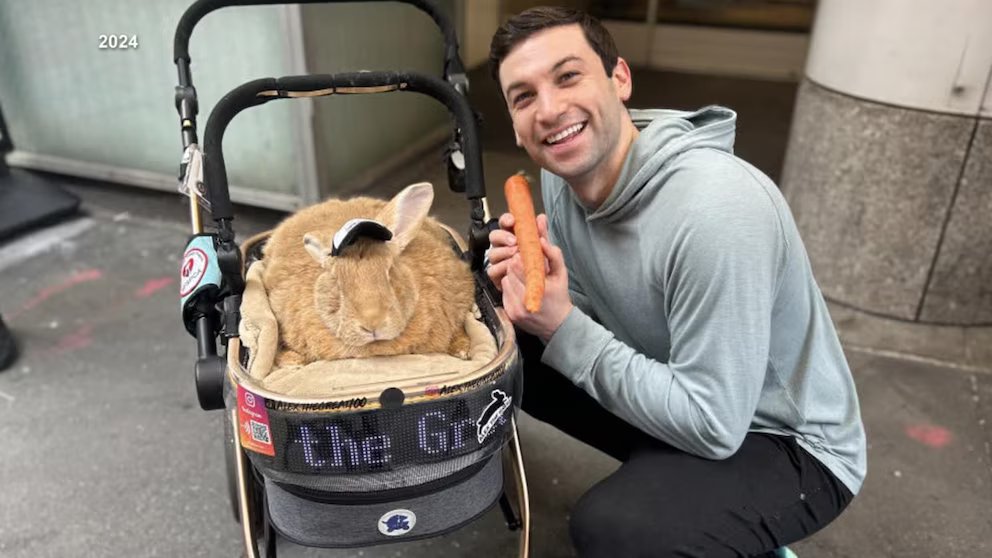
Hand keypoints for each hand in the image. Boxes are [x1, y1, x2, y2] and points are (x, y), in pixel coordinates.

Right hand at [487, 213, 552, 290]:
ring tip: (516, 258)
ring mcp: (502, 264)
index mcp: (521, 241)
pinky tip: (510, 271)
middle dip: (502, 237)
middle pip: (494, 236)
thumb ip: (546, 237)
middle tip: (514, 243)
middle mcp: (508, 250)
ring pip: (492, 252)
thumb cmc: (551, 282)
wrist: (549, 305)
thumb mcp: (554, 261)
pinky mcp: (499, 278)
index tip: (512, 221)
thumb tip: (541, 220)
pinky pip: (492, 270)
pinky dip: (500, 269)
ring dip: (503, 253)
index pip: (508, 224)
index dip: (507, 220)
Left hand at [501, 220, 571, 342]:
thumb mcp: (561, 274)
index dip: (519, 257)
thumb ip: (553, 254)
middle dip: (515, 266)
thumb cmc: (560, 297)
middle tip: (524, 266)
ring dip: (512, 277)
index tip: (524, 255)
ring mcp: (516, 310)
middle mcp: (525, 302)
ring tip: (524, 279)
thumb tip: (541, 240)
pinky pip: (504, 293)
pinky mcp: (510, 314)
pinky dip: (511, 289)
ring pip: (505, 281)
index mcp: (540, 290)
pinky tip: (521, 290)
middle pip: (509, 272)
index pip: (517, 266)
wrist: (557, 325)